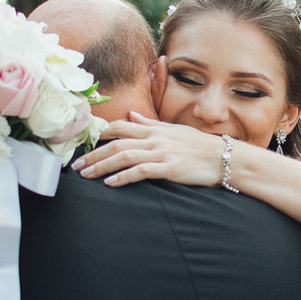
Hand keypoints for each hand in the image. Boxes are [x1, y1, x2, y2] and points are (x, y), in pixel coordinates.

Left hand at [71, 113, 223, 186]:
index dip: (98, 133)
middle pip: (116, 143)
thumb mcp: (174, 130)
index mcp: (155, 129)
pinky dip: (124, 177)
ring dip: (102, 166)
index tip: (82, 142)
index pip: (120, 126)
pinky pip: (141, 171)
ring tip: (86, 176)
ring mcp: (162, 153)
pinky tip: (110, 184)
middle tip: (75, 166)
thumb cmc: (200, 145)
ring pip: (124, 156)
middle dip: (93, 154)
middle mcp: (155, 139)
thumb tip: (132, 115)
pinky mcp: (169, 168)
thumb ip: (150, 124)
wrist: (225, 158)